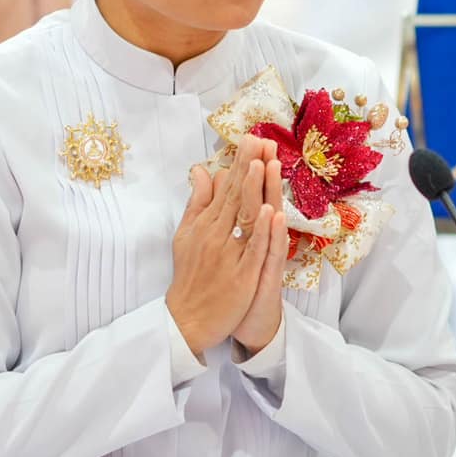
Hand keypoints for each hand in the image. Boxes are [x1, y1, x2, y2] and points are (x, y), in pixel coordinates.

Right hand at [167, 138, 278, 358]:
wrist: (187, 318)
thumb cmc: (190, 275)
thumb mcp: (186, 235)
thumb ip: (197, 202)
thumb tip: (204, 170)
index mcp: (205, 224)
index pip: (226, 188)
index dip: (239, 163)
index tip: (251, 138)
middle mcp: (215, 235)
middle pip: (235, 196)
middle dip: (248, 166)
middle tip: (259, 139)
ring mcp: (229, 255)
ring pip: (243, 218)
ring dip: (252, 190)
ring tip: (260, 164)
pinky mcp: (240, 276)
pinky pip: (253, 251)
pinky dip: (260, 232)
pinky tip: (269, 213)